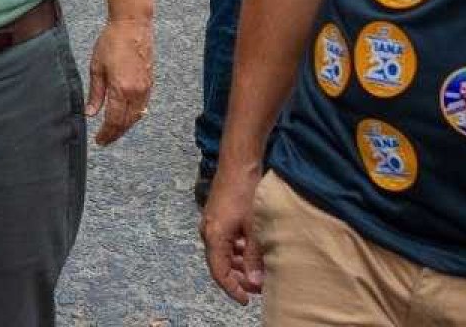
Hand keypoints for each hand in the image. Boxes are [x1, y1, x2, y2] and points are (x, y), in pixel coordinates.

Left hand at [85, 16, 152, 145]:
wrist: (133, 26)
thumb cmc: (111, 42)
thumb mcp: (96, 67)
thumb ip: (95, 93)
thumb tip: (90, 113)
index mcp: (121, 89)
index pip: (114, 120)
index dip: (106, 134)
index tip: (99, 140)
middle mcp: (136, 92)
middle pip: (127, 122)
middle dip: (115, 134)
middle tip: (105, 140)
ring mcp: (146, 88)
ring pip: (136, 116)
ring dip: (125, 126)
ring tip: (113, 131)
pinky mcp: (150, 83)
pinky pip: (143, 106)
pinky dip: (134, 115)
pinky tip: (125, 116)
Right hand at [200, 165, 264, 304]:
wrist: (238, 164)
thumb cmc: (245, 194)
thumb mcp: (253, 228)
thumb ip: (254, 257)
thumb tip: (255, 282)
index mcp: (214, 237)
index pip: (219, 272)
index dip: (232, 289)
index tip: (246, 300)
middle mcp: (208, 232)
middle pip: (219, 264)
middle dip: (237, 279)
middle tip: (257, 288)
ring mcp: (211, 223)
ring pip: (223, 253)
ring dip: (239, 265)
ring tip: (258, 272)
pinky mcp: (217, 216)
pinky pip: (225, 241)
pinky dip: (238, 251)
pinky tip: (252, 252)